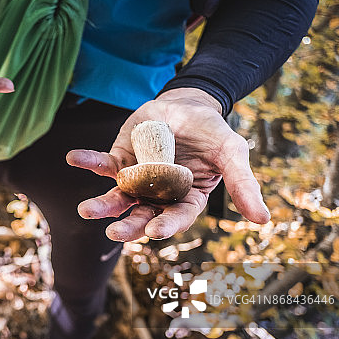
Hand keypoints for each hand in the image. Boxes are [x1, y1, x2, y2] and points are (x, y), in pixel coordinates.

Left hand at [66, 88, 270, 241]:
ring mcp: (136, 179)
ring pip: (118, 196)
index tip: (154, 232)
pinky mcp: (120, 159)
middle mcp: (157, 195)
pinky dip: (88, 161)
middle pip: (142, 215)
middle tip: (114, 233)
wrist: (187, 105)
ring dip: (102, 205)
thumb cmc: (212, 133)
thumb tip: (264, 220)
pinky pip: (102, 163)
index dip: (166, 225)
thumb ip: (243, 185)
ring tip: (86, 210)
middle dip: (128, 226)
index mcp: (185, 200)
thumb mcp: (231, 154)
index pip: (175, 217)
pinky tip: (74, 157)